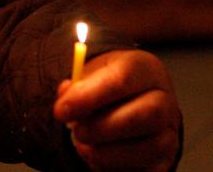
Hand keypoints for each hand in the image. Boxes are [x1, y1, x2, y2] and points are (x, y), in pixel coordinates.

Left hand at [54, 49, 181, 170]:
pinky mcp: (165, 159)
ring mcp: (168, 131)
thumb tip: (66, 96)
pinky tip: (100, 157)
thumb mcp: (89, 74)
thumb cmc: (105, 87)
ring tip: (84, 146)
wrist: (127, 102)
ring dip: (107, 152)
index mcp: (144, 69)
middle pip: (143, 116)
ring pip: (148, 148)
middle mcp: (163, 99)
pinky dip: (116, 168)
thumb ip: (76, 85)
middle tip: (76, 131)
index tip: (61, 110)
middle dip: (102, 128)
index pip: (121, 79)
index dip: (88, 96)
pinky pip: (147, 170)